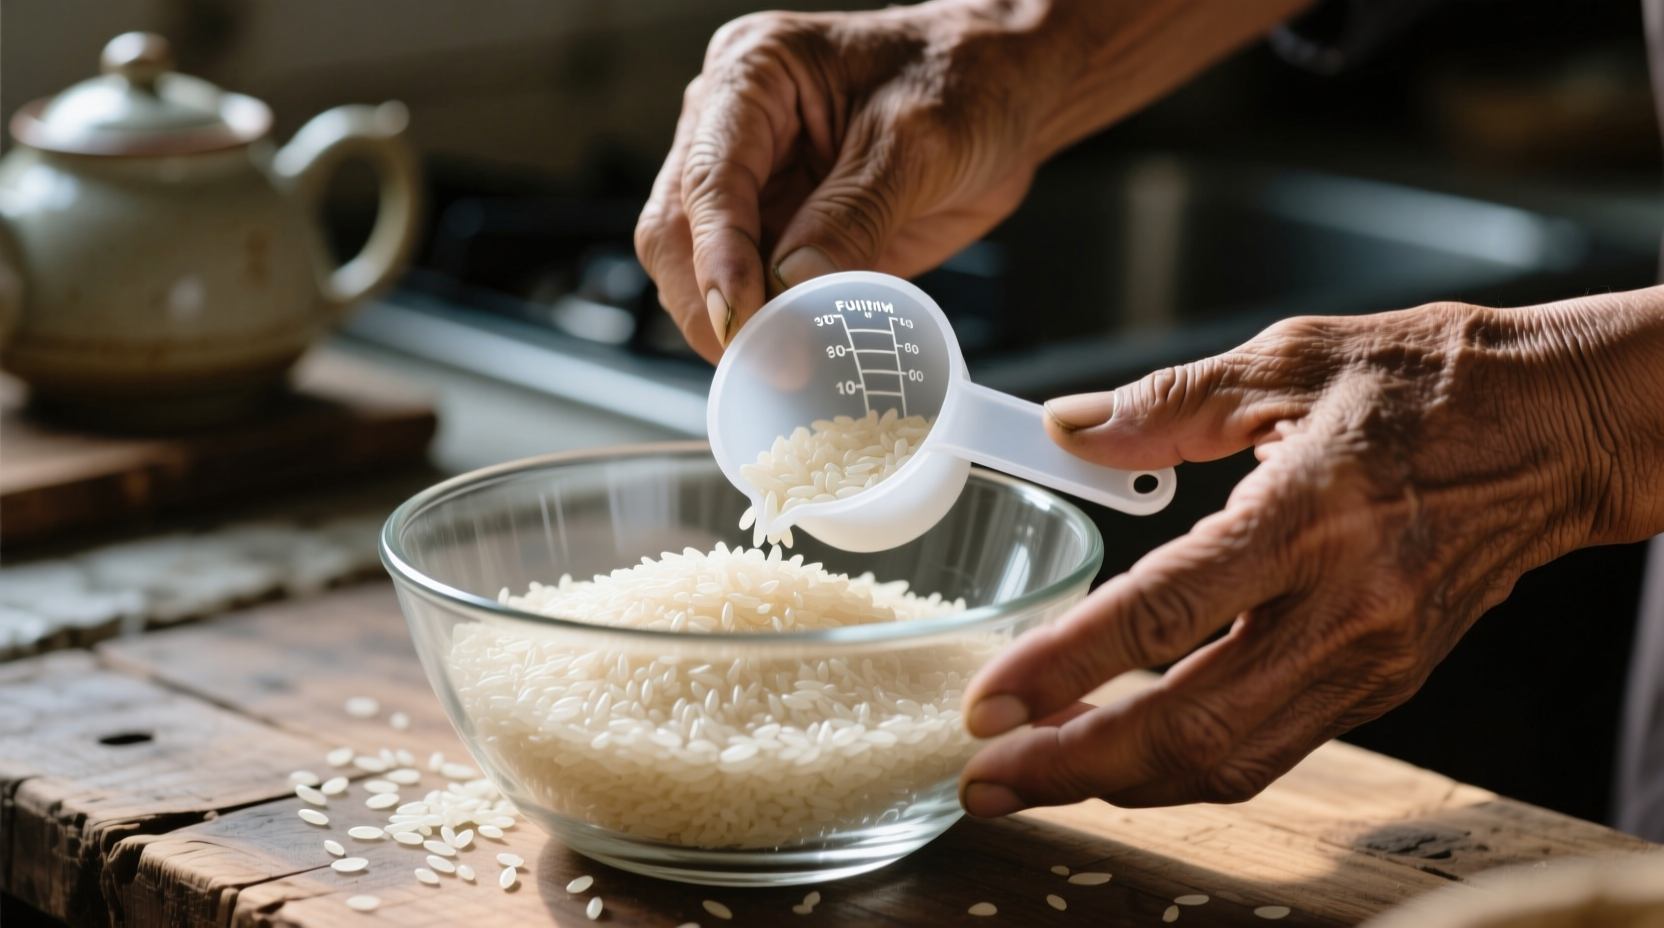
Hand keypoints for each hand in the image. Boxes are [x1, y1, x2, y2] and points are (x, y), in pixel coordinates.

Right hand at [634, 0, 1314, 361]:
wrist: (1018, 79)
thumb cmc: (980, 78)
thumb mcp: (929, 139)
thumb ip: (855, 218)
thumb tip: (792, 304)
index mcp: (752, 80)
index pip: (702, 188)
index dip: (717, 271)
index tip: (748, 338)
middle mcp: (735, 127)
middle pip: (681, 242)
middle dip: (717, 319)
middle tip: (772, 392)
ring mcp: (752, 178)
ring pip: (703, 277)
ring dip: (736, 341)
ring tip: (787, 401)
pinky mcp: (785, 223)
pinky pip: (753, 291)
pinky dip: (767, 342)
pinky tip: (797, 381)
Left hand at [958, 296, 1663, 812]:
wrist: (1564, 429)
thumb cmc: (1431, 380)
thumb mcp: (1288, 357)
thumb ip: (1163, 402)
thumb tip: (1065, 429)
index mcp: (1309, 513)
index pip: (1162, 611)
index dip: (1063, 666)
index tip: (989, 701)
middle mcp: (1346, 607)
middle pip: (1192, 725)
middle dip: (1074, 766)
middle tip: (986, 777)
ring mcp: (1372, 659)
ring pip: (1233, 759)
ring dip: (1123, 782)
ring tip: (1034, 775)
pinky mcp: (1385, 683)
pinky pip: (1272, 747)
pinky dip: (1187, 762)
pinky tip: (1123, 751)